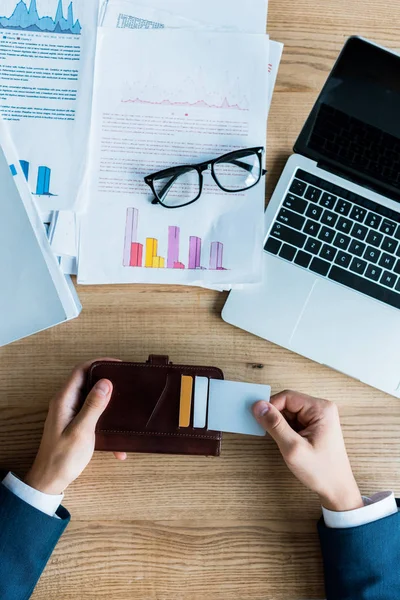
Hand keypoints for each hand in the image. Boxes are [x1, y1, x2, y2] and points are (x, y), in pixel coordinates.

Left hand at [25, 359, 125, 495]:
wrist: (50, 481)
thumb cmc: (62, 457)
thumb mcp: (82, 430)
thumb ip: (93, 405)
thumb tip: (106, 382)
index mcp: (64, 400)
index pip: (81, 370)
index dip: (99, 363)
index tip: (118, 365)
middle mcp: (66, 403)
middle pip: (87, 382)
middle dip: (106, 380)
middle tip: (125, 382)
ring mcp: (70, 414)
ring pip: (92, 399)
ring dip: (108, 403)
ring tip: (125, 406)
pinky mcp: (75, 425)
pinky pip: (93, 416)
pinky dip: (105, 423)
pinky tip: (117, 444)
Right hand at [253, 391, 362, 511]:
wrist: (337, 489)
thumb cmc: (321, 471)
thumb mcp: (293, 448)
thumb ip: (275, 425)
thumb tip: (258, 405)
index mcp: (320, 409)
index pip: (287, 397)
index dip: (271, 407)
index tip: (260, 420)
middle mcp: (321, 409)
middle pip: (287, 403)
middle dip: (276, 418)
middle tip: (273, 436)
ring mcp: (319, 417)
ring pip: (289, 413)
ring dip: (281, 426)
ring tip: (285, 443)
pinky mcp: (315, 426)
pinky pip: (293, 421)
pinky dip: (286, 430)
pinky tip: (289, 443)